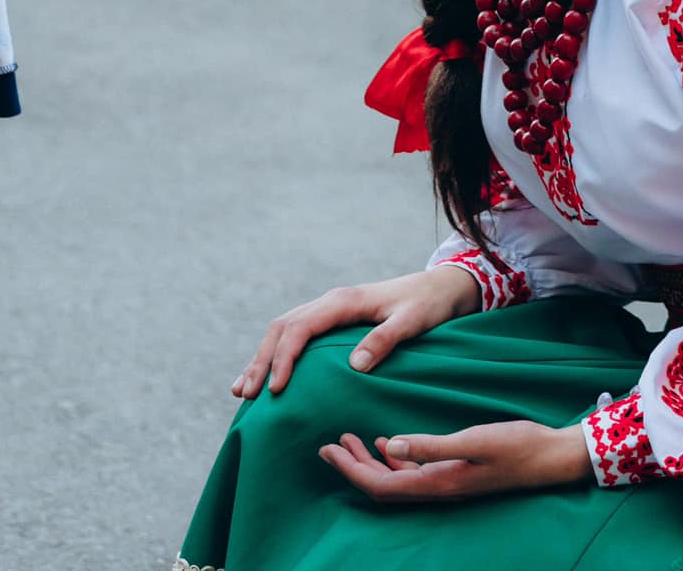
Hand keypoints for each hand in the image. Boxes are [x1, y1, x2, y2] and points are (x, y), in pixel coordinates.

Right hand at [232, 266, 479, 398]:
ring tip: (242, 389)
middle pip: (281, 328)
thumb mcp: (412, 322)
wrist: (441, 287)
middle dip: (260, 361)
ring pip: (283, 330)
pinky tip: (268, 375)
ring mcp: (329, 309)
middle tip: (244, 394)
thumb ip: (384, 340)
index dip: (283, 358)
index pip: (300, 328)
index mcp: (343, 302)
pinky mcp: (334, 320)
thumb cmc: (428, 305)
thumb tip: (354, 366)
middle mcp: (330, 302)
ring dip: (261, 358)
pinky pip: (296, 335)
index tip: (275, 389)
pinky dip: (276, 354)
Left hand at [319, 422, 589, 501]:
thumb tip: (390, 444)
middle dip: (352, 467)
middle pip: (383, 486)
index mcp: (438, 483)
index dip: (350, 470)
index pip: (381, 485)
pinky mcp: (456, 473)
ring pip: (396, 480)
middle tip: (327, 444)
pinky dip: (394, 458)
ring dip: (369, 461)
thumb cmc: (517, 445)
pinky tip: (386, 442)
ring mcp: (447, 483)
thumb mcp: (474, 439)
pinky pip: (414, 472)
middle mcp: (438, 489)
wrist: (552, 456)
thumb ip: (431, 445)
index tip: (326, 449)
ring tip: (348, 439)